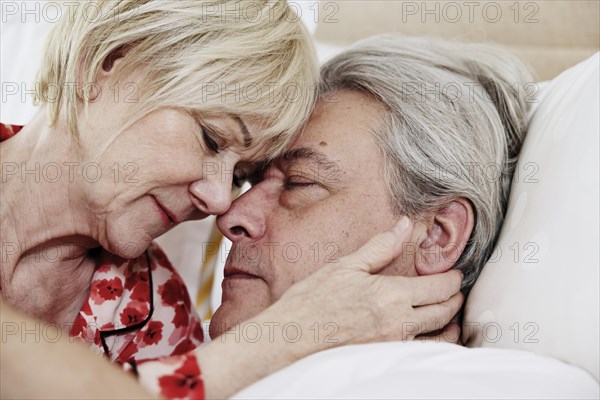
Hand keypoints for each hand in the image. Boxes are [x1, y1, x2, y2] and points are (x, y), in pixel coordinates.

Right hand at [197, 217, 462, 397]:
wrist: (291, 339)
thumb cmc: (312, 302)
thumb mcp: (346, 266)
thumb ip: (380, 247)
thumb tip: (405, 225)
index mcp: (392, 295)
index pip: (439, 287)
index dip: (452, 279)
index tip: (456, 274)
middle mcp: (400, 322)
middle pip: (445, 312)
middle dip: (455, 299)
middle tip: (456, 290)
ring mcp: (394, 344)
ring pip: (439, 336)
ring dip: (450, 324)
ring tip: (450, 314)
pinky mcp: (385, 358)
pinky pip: (421, 350)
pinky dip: (433, 341)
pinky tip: (428, 335)